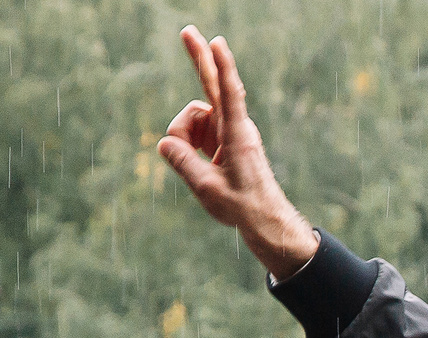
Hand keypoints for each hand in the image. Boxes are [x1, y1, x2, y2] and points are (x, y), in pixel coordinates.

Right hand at [156, 27, 319, 278]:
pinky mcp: (222, 137)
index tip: (217, 43)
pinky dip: (189, 144)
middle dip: (199, 58)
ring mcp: (227, 130)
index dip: (222, 68)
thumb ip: (182, 163)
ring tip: (200, 167)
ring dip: (184, 139)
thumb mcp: (207, 188)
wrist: (263, 218)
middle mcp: (234, 126)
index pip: (229, 94)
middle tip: (188, 30)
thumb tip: (164, 144)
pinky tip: (202, 163)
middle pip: (211, 86)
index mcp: (237, 135)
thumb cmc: (241, 206)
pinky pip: (195, 131)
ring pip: (192, 119)